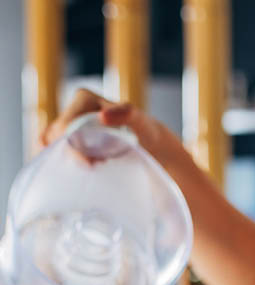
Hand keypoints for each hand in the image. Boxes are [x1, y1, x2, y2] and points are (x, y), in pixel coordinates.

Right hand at [41, 88, 174, 166]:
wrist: (151, 144)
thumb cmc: (146, 132)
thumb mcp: (140, 122)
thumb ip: (127, 114)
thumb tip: (102, 117)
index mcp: (83, 98)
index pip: (64, 125)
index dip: (73, 146)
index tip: (92, 162)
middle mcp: (73, 109)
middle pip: (55, 135)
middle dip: (72, 153)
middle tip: (96, 164)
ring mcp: (70, 125)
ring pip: (53, 145)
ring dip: (69, 159)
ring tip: (94, 164)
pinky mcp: (72, 140)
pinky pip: (57, 152)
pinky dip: (67, 162)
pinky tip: (86, 166)